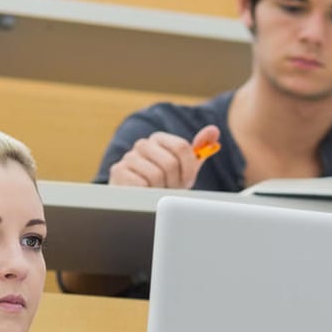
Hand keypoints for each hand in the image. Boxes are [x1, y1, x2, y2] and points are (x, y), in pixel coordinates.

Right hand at [106, 124, 220, 188]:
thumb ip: (199, 150)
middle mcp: (143, 144)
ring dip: (159, 189)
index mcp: (160, 139)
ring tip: (156, 191)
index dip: (188, 168)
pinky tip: (143, 194)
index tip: (187, 180)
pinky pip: (140, 184)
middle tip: (169, 189)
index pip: (182, 147)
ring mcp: (129, 157)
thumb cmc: (164, 184)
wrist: (138, 201)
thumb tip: (214, 130)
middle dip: (174, 182)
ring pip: (155, 175)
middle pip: (170, 163)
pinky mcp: (118, 171)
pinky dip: (146, 194)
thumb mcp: (185, 168)